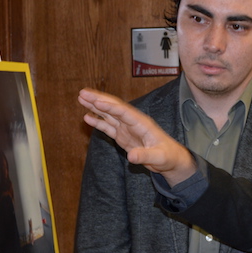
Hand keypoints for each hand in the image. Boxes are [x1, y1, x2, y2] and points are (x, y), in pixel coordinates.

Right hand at [78, 88, 195, 185]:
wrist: (171, 160)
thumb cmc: (168, 157)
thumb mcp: (159, 158)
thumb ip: (145, 156)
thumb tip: (131, 156)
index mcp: (142, 124)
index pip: (124, 112)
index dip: (110, 107)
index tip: (97, 101)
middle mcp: (133, 122)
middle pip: (113, 107)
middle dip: (98, 99)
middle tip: (82, 92)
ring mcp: (127, 128)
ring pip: (108, 114)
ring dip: (95, 106)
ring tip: (81, 98)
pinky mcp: (123, 136)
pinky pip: (108, 127)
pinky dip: (98, 122)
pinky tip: (87, 117)